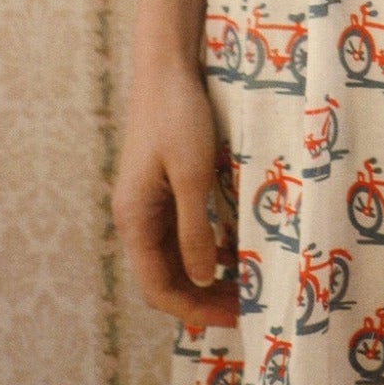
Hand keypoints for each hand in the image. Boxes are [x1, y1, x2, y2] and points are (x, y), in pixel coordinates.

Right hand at [114, 55, 238, 328]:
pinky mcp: (162, 188)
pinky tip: (234, 247)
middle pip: (165, 278)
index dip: (195, 309)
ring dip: (205, 275)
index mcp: (136, 220)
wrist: (166, 68)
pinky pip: (180, 233)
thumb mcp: (193, 174)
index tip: (236, 317)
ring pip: (174, 258)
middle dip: (203, 297)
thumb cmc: (179, 116)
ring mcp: (148, 204)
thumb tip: (203, 280)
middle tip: (247, 306)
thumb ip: (195, 229)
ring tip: (245, 283)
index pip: (159, 288)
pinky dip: (205, 248)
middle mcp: (136, 218)